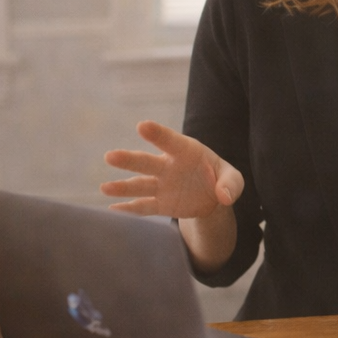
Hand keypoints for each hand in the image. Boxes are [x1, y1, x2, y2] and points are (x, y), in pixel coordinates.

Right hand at [102, 120, 243, 218]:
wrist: (211, 197)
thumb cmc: (220, 178)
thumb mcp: (233, 178)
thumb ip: (232, 184)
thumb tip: (224, 196)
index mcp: (186, 151)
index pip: (170, 140)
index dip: (157, 134)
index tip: (142, 126)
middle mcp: (168, 166)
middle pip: (146, 162)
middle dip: (129, 159)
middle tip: (110, 156)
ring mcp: (161, 185)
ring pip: (139, 184)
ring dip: (122, 187)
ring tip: (105, 187)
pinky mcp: (159, 204)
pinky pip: (143, 206)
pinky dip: (129, 210)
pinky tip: (112, 210)